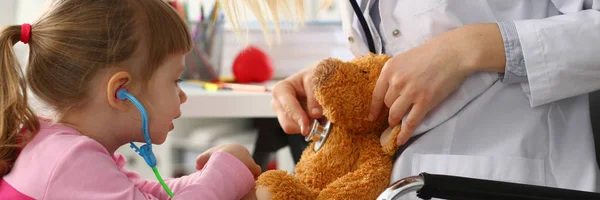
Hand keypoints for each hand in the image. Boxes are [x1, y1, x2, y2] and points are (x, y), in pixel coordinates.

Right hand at [196, 144, 261, 178]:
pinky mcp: (253, 166)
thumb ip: (201, 160)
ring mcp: (248, 158)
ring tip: (240, 179)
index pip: (234, 156)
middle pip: (242, 161)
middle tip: (233, 176)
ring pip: (248, 166)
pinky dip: (252, 175)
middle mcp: (243, 151)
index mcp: (234, 147)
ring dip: (245, 172)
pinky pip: (255, 171)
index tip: (226, 170)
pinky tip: (248, 180)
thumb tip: (198, 166)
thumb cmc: (215, 157)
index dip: (230, 164)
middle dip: (238, 168)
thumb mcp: (205, 157)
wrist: (225, 158)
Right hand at [271, 62, 323, 135]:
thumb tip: (315, 114)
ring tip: (321, 114)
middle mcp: (278, 103)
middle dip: (305, 124)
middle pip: (288, 124)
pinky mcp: (291, 120)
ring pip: (295, 129)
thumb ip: (315, 97)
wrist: (318, 77)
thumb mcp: (316, 80)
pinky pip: (301, 129)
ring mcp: (283, 113)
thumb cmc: (314, 74)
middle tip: (321, 120)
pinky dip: (311, 126)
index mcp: (281, 90)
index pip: (287, 108)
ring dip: (309, 125)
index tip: (307, 128)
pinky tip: (318, 116)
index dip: (298, 118)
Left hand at [368, 24, 505, 145]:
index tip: (372, 117)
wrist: (453, 52)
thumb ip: (396, 74)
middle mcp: (396, 81)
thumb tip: (390, 91)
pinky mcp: (424, 102)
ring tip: (396, 125)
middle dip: (389, 112)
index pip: (376, 94)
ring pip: (395, 114)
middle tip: (392, 117)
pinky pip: (410, 122)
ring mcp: (410, 92)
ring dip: (395, 122)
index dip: (374, 108)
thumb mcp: (405, 59)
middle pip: (387, 104)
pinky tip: (400, 140)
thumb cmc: (431, 53)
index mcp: (389, 69)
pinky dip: (404, 133)